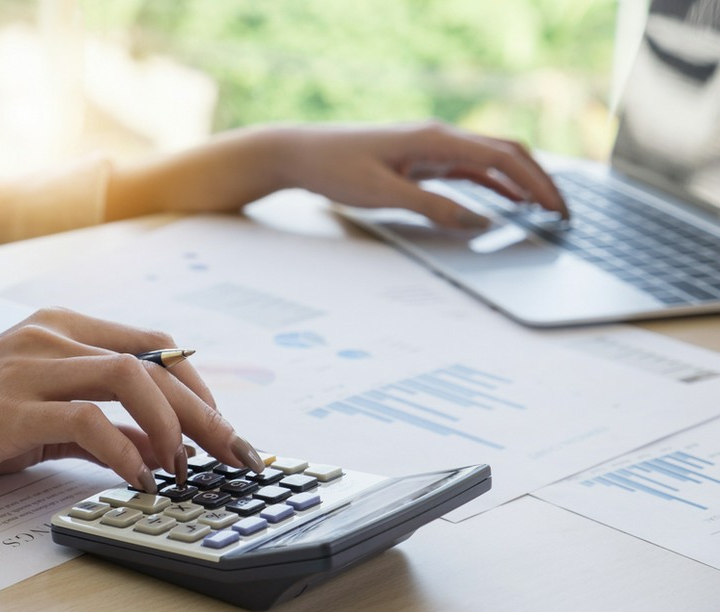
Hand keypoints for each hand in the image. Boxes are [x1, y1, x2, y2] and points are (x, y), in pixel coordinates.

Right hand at [0, 308, 262, 495]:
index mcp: (65, 329)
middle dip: (207, 413)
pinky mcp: (6, 407)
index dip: (200, 387)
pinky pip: (84, 420)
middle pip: (156, 363)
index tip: (224, 429)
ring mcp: (28, 366)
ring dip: (173, 425)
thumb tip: (161, 448)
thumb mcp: (43, 414)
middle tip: (235, 454)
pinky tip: (138, 478)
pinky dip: (123, 449)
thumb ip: (100, 422)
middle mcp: (52, 336)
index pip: (156, 347)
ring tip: (186, 468)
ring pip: (129, 377)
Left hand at [281, 121, 568, 228]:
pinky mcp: (421, 159)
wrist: (300, 153)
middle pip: (506, 154)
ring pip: (490, 161)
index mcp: (435, 139)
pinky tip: (506, 203)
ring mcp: (432, 147)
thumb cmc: (334, 168)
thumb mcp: (384, 194)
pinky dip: (492, 185)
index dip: (537, 184)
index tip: (558, 210)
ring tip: (545, 212)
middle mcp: (440, 137)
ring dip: (520, 183)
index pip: (503, 158)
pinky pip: (467, 170)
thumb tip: (479, 222)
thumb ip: (433, 208)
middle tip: (563, 214)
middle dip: (539, 182)